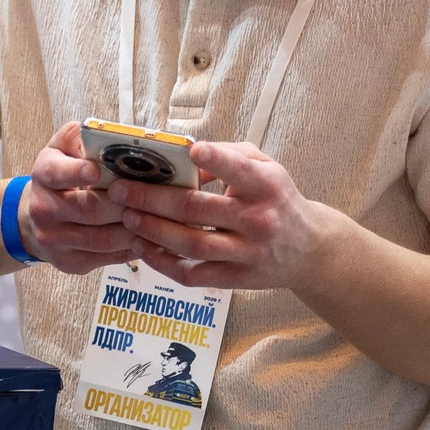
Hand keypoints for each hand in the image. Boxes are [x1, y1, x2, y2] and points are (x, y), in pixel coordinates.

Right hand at [19, 122, 140, 274]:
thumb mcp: (64, 149)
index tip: (97, 171)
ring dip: (136, 228)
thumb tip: (118, 137)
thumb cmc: (62, 177)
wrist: (36, 217)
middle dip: (126, 202)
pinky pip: (108, 257)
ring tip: (160, 218)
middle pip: (90, 209)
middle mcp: (43, 209)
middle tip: (155, 196)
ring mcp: (54, 240)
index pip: (57, 173)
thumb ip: (85, 138)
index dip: (78, 172)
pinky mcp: (69, 262)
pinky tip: (148, 236)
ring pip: (104, 238)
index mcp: (43, 174)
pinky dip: (133, 247)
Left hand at [109, 140, 339, 289]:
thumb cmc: (277, 199)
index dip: (217, 160)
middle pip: (198, 210)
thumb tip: (185, 155)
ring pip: (192, 244)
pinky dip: (162, 263)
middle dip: (152, 199)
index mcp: (266, 186)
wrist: (311, 250)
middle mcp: (258, 220)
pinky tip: (141, 248)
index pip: (240, 171)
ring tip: (126, 217)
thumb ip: (230, 156)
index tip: (192, 149)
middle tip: (118, 189)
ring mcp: (248, 253)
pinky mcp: (237, 279)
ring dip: (152, 231)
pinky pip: (193, 274)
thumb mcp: (266, 167)